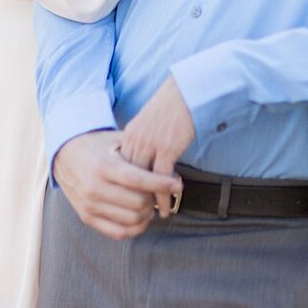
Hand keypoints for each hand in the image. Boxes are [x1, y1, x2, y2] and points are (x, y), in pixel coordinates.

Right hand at [53, 130, 180, 239]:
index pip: (138, 180)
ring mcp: (89, 205)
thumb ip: (139, 150)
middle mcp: (94, 188)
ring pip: (131, 220)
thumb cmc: (97, 145)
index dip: (161, 183)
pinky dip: (136, 227)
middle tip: (161, 191)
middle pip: (138, 203)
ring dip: (148, 213)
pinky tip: (142, 216)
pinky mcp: (87, 218)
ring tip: (151, 202)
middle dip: (155, 198)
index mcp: (103, 166)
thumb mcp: (115, 140)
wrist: (64, 154)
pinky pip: (118, 232)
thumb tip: (168, 164)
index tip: (177, 184)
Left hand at [118, 77, 195, 217]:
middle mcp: (135, 140)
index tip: (129, 199)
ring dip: (148, 201)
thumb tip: (142, 160)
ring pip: (143, 181)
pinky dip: (163, 196)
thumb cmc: (170, 106)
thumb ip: (141, 140)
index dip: (125, 185)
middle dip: (133, 196)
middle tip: (140, 213)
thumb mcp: (148, 123)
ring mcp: (149, 145)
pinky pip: (161, 179)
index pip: (121, 167)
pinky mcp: (166, 149)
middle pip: (128, 177)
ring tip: (154, 215)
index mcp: (129, 134)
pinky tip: (167, 207)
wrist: (185, 92)